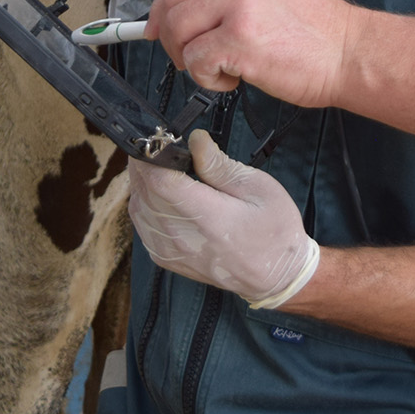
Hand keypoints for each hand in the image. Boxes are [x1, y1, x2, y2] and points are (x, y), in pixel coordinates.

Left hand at [126, 129, 320, 308]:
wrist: (277, 276)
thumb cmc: (274, 229)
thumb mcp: (257, 187)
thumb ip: (220, 165)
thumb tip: (194, 139)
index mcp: (208, 216)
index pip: (160, 181)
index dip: (152, 155)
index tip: (159, 138)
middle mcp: (184, 238)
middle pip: (143, 192)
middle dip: (144, 164)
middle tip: (158, 146)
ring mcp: (171, 252)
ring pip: (137, 208)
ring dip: (141, 184)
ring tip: (159, 167)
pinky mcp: (166, 259)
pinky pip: (142, 226)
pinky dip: (143, 204)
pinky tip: (159, 195)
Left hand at [147, 0, 354, 107]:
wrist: (350, 53)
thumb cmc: (314, 30)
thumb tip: (175, 11)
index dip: (165, 5)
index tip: (158, 27)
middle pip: (172, 0)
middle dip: (170, 35)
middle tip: (188, 58)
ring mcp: (238, 3)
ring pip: (177, 29)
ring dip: (189, 58)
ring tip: (219, 68)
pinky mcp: (238, 38)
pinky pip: (194, 60)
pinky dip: (206, 78)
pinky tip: (232, 78)